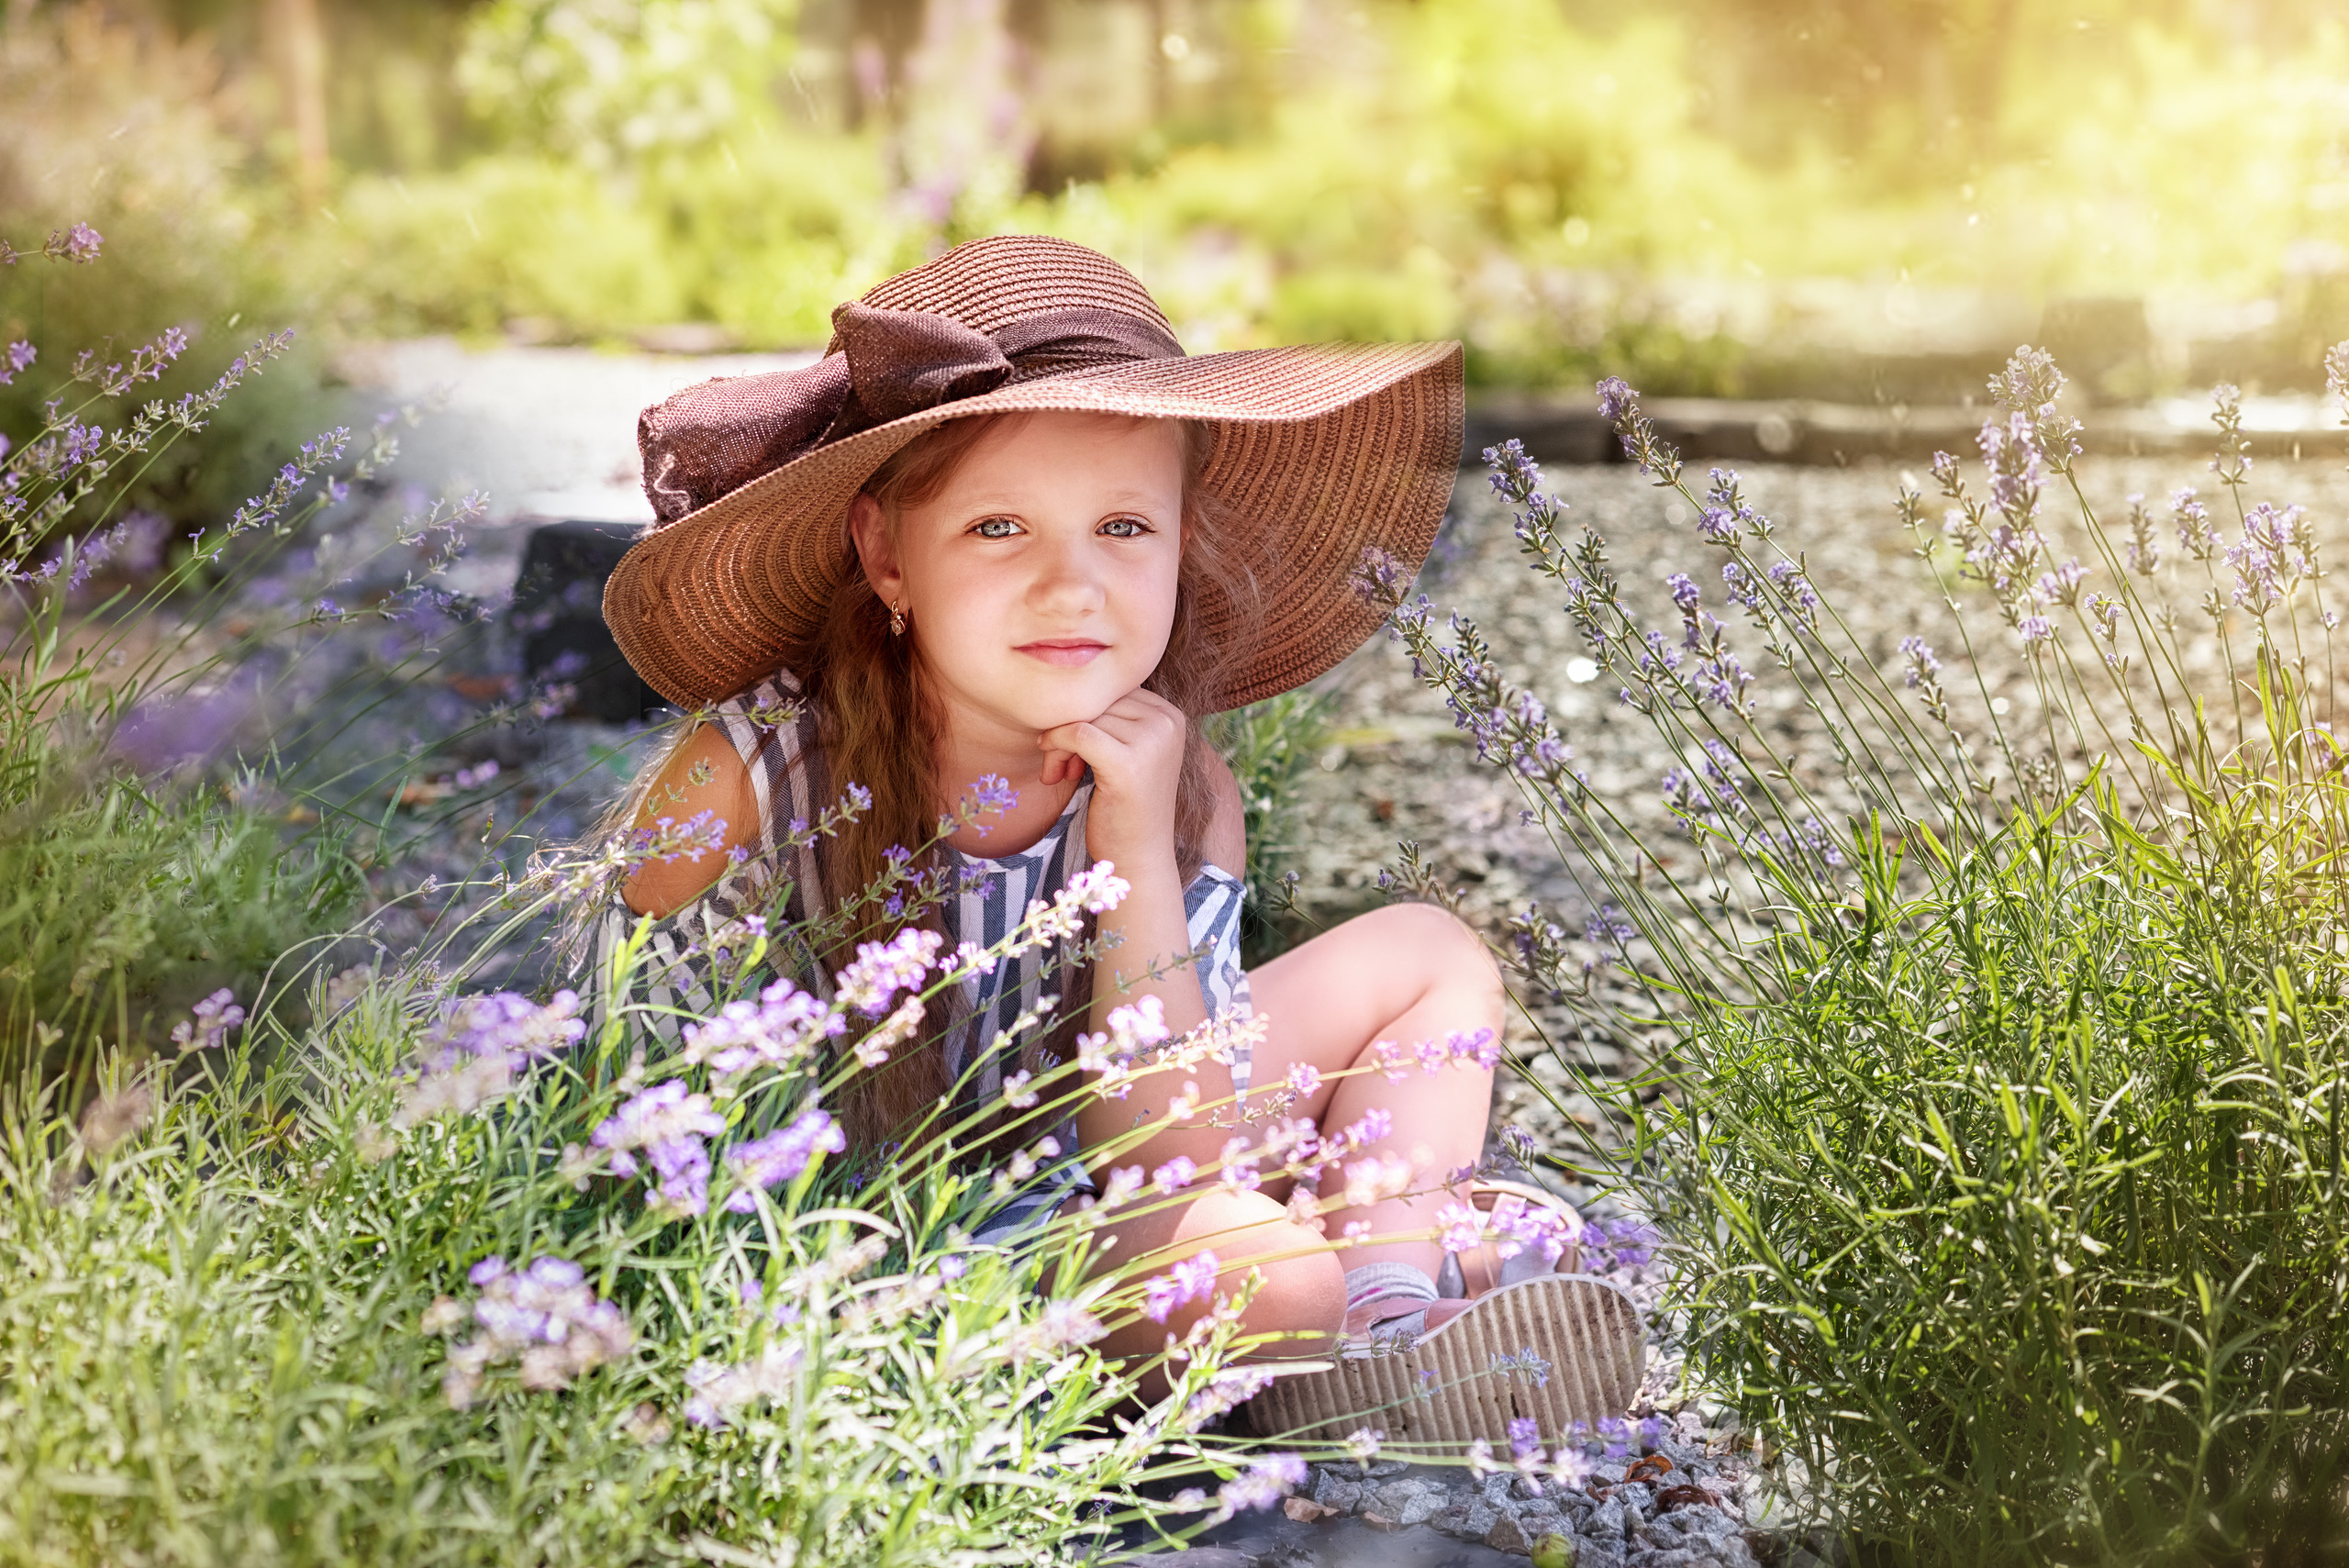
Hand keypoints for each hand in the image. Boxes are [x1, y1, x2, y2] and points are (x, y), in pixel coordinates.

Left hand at [1038, 688, 1184, 875]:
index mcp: (1171, 715)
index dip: (1084, 713)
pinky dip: (1056, 746)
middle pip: (1099, 698)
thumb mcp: (1126, 753)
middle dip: (1068, 725)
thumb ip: (1112, 718)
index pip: (1113, 689)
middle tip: (1057, 763)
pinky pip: (1076, 733)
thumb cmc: (1124, 808)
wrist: (1139, 860)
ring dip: (1058, 742)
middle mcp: (1169, 722)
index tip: (1071, 749)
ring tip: (1059, 772)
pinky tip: (1055, 774)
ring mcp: (1152, 741)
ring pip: (1084, 715)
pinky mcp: (1129, 763)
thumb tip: (1066, 680)